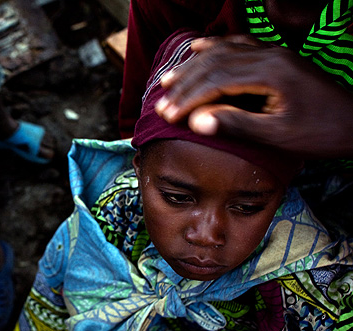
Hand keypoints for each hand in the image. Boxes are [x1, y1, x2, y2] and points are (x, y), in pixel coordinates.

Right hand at [155, 35, 352, 157]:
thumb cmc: (321, 133)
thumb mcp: (279, 135)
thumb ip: (237, 125)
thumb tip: (196, 123)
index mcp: (271, 73)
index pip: (217, 80)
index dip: (188, 98)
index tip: (167, 115)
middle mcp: (271, 55)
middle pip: (216, 62)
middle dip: (185, 84)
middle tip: (160, 102)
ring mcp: (275, 53)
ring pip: (225, 50)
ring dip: (194, 65)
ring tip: (169, 80)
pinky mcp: (278, 57)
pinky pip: (240, 44)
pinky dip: (216, 47)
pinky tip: (199, 47)